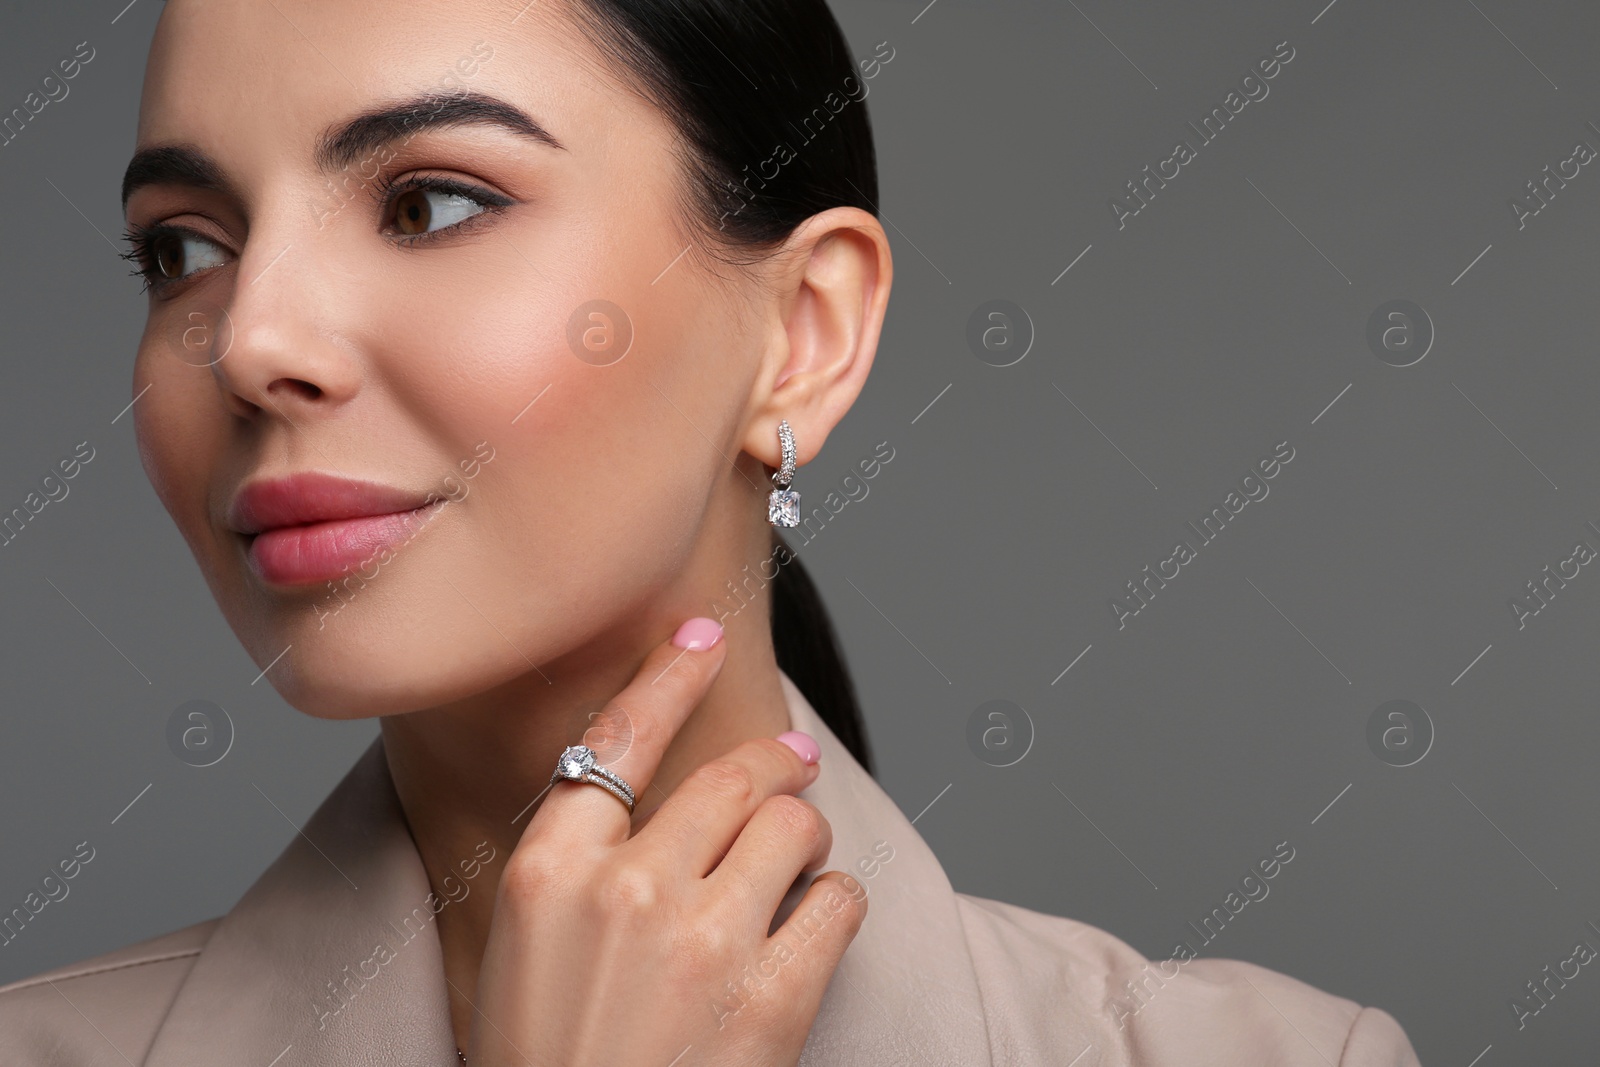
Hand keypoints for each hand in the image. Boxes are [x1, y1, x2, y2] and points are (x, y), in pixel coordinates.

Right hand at [465, 618, 867, 1065]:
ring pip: (793, 824)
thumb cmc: (550, 1059)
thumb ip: (581, 861)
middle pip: (729, 776)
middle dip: (773, 760)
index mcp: (549, 875)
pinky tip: (812, 925)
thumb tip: (654, 799)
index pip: (616, 740)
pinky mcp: (774, 994)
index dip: (667, 674)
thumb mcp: (527, 947)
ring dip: (806, 833)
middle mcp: (628, 890)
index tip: (699, 635)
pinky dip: (835, 903)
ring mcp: (705, 939)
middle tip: (793, 758)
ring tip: (799, 860)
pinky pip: (837, 900)